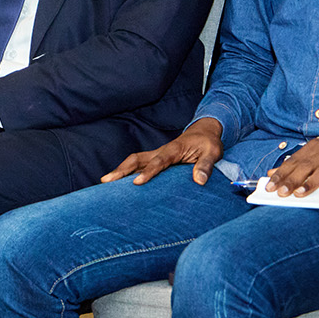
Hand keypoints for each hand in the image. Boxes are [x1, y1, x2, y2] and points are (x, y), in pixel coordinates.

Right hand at [101, 118, 224, 185]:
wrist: (204, 133)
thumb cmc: (208, 143)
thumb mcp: (213, 153)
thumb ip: (205, 165)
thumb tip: (199, 181)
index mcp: (174, 150)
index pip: (158, 162)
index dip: (148, 172)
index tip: (137, 183)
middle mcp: (161, 152)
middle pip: (136, 159)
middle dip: (121, 170)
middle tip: (106, 181)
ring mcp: (157, 155)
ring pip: (134, 162)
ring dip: (120, 171)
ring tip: (105, 183)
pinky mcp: (156, 160)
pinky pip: (139, 165)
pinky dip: (127, 173)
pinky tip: (120, 184)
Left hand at [266, 122, 318, 196]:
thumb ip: (299, 162)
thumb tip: (275, 172)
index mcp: (315, 148)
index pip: (293, 162)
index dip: (280, 174)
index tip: (268, 186)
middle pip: (305, 167)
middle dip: (291, 180)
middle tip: (279, 193)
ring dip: (311, 183)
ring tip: (299, 195)